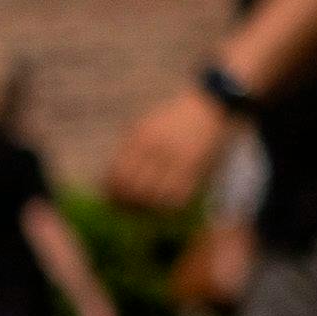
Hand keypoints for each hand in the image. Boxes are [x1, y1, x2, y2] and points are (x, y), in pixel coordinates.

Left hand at [106, 86, 231, 214]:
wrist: (207, 108)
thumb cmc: (171, 118)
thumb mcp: (144, 126)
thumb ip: (128, 149)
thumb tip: (109, 179)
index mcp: (140, 138)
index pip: (118, 173)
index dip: (112, 191)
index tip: (111, 197)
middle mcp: (157, 150)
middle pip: (134, 189)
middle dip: (127, 203)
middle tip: (126, 207)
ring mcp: (177, 161)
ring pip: (155, 197)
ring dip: (147, 207)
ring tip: (144, 207)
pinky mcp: (195, 169)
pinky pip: (178, 197)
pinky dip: (168, 205)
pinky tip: (163, 203)